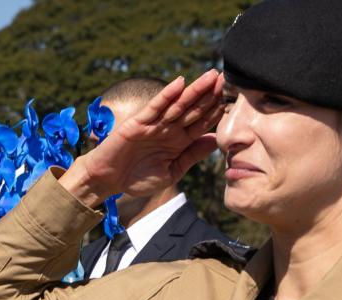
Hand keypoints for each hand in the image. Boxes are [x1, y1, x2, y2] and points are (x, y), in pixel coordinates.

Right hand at [61, 70, 223, 206]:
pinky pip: (155, 107)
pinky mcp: (138, 123)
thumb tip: (215, 140)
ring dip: (194, 90)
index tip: (233, 100)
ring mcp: (154, 124)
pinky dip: (166, 95)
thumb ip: (191, 156)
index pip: (201, 123)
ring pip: (178, 104)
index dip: (216, 112)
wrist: (108, 181)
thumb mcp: (171, 172)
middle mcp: (168, 129)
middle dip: (210, 95)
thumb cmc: (137, 180)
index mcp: (178, 142)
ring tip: (211, 76)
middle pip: (193, 109)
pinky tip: (180, 83)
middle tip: (226, 79)